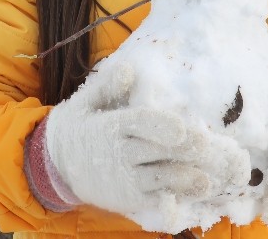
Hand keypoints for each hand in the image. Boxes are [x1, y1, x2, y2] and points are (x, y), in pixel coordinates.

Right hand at [44, 62, 230, 215]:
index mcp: (112, 127)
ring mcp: (126, 179)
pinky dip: (175, 199)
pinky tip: (195, 195)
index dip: (161, 127)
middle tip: (210, 149)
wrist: (56, 165)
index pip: (140, 124)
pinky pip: (156, 200)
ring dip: (187, 179)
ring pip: (162, 178)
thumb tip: (128, 67)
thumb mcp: (85, 102)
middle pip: (158, 151)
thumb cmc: (79, 128)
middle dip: (186, 150)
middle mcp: (121, 154)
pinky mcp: (130, 199)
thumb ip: (108, 85)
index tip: (182, 128)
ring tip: (209, 180)